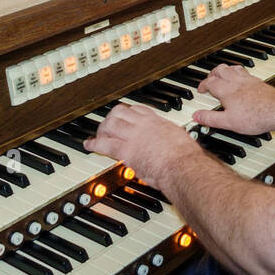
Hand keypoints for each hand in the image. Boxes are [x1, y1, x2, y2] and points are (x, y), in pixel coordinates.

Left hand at [84, 103, 199, 191]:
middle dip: (111, 118)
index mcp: (157, 121)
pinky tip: (88, 145)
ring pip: (110, 124)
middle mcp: (143, 125)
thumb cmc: (186, 156)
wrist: (183, 165)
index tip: (125, 116)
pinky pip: (105, 144)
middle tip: (107, 125)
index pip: (138, 109)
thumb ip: (171, 138)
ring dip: (102, 129)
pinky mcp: (126, 151)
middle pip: (120, 112)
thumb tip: (174, 141)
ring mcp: (133, 136)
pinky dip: (94, 143)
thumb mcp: (180, 138)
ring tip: (98, 134)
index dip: (128, 112)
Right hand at [194, 64, 274, 135]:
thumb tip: (196, 116)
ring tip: (222, 76)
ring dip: (224, 70)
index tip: (201, 90)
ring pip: (232, 68)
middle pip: (220, 70)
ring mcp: (248, 80)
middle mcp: (237, 82)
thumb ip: (211, 118)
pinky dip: (237, 72)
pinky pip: (244, 71)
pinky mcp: (257, 82)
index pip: (210, 82)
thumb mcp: (228, 122)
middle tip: (209, 80)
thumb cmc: (256, 116)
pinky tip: (240, 79)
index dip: (203, 85)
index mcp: (227, 90)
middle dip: (212, 74)